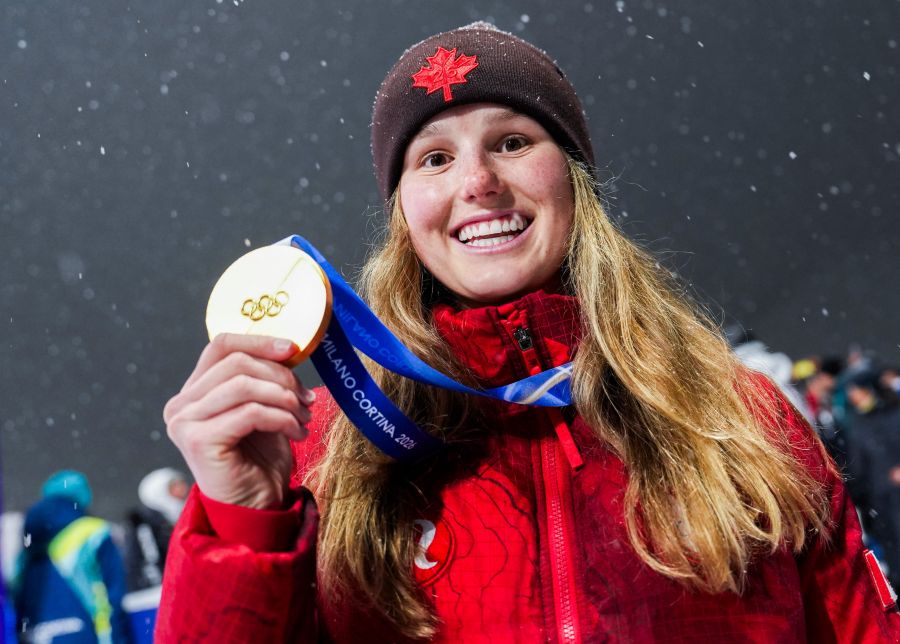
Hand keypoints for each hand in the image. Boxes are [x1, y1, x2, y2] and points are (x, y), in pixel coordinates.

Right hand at [163, 334, 315, 508]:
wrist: (256, 507)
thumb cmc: (260, 460)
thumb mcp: (263, 409)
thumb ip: (263, 379)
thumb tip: (286, 347)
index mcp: (193, 392)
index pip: (221, 346)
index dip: (259, 341)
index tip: (293, 349)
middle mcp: (181, 405)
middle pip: (236, 363)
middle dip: (281, 377)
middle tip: (306, 399)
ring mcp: (184, 423)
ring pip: (243, 385)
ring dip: (284, 398)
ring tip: (304, 417)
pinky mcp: (198, 440)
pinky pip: (250, 412)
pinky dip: (281, 418)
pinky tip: (296, 432)